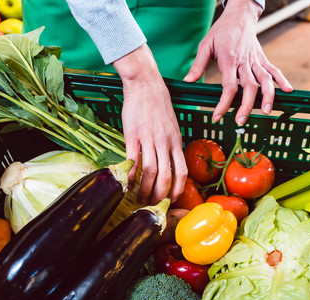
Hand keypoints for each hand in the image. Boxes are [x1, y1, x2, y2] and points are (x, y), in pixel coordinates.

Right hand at [113, 45, 187, 203]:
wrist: (145, 84)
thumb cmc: (159, 104)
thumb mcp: (172, 126)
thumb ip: (171, 144)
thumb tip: (169, 163)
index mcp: (176, 141)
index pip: (181, 172)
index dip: (177, 190)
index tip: (171, 200)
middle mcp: (164, 142)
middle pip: (165, 177)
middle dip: (159, 195)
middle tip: (153, 204)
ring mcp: (148, 139)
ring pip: (150, 172)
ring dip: (144, 189)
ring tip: (139, 198)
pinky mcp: (133, 135)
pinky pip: (133, 160)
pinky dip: (131, 174)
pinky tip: (128, 182)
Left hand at [184, 0, 292, 125]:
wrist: (239, 15)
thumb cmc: (221, 30)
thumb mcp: (205, 45)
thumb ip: (198, 65)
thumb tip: (188, 81)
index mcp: (229, 60)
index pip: (229, 86)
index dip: (224, 103)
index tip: (218, 116)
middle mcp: (245, 62)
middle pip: (249, 87)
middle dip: (246, 106)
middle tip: (241, 121)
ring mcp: (255, 60)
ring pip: (265, 80)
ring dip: (267, 96)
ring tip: (266, 112)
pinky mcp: (262, 58)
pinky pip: (274, 70)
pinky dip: (282, 80)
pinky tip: (287, 91)